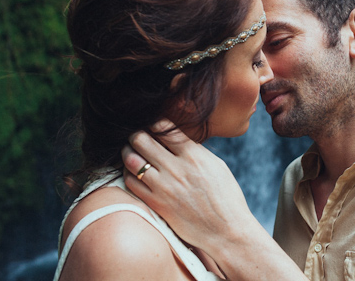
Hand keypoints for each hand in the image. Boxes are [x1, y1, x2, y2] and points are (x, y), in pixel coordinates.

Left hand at [123, 120, 307, 280]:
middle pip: (141, 139)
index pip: (163, 128)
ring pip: (131, 160)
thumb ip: (195, 151)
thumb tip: (178, 140)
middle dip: (136, 135)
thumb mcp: (216, 166)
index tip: (152, 126)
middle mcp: (176, 168)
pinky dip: (129, 174)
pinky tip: (135, 174)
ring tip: (131, 153)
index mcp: (194, 155)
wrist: (226, 230)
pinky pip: (131, 182)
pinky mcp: (156, 204)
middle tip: (137, 138)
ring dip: (128, 152)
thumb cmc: (225, 198)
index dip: (153, 123)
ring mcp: (164, 187)